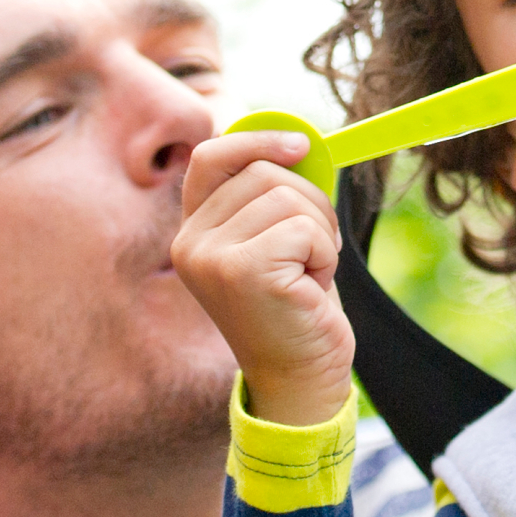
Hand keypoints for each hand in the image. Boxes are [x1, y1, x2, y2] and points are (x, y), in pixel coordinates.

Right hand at [173, 131, 354, 427]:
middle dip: (310, 203)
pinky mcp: (244, 272)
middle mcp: (190, 244)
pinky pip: (306, 229)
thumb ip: (270, 196)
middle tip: (314, 251)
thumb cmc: (295, 306)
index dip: (257, 139)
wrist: (301, 377)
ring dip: (320, 233)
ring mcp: (212, 258)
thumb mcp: (275, 242)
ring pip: (289, 198)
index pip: (211, 157)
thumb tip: (298, 141)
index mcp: (193, 232)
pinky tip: (311, 289)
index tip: (300, 144)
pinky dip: (325, 255)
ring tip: (308, 274)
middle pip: (264, 172)